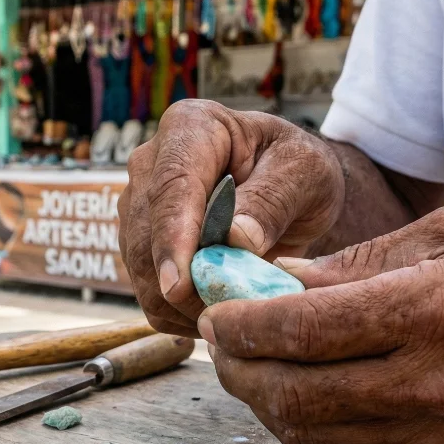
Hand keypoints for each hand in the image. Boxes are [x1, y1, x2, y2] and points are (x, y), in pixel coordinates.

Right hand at [118, 100, 343, 335]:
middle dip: (178, 285)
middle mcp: (151, 164)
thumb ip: (273, 200)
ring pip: (139, 269)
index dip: (171, 238)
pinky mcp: (140, 243)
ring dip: (180, 304)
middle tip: (230, 314)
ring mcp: (139, 205)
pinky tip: (216, 312)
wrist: (288, 187)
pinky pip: (147, 292)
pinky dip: (177, 315)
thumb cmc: (297, 170)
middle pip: (145, 235)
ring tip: (233, 312)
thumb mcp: (305, 173)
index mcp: (190, 128)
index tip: (178, 284)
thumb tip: (235, 238)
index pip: (172, 186)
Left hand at [199, 206, 443, 443]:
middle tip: (219, 337)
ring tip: (248, 360)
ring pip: (310, 436)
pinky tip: (300, 386)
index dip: (241, 322)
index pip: (303, 330)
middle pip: (293, 395)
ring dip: (263, 400)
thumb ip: (358, 262)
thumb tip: (276, 278)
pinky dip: (307, 421)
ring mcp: (434, 438)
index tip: (213, 307)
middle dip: (236, 367)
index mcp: (431, 312)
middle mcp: (429, 385)